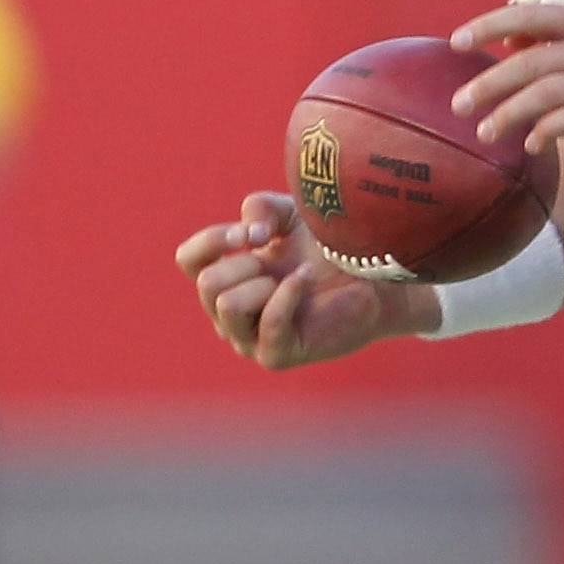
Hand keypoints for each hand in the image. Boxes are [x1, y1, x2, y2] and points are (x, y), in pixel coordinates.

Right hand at [173, 192, 432, 369]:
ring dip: (263, 283)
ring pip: (227, 305)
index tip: (257, 231)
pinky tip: (308, 279)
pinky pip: (269, 323)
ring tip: (297, 276)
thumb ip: (262, 208)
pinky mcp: (276, 355)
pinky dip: (288, 294)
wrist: (374, 279)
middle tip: (279, 263)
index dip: (215, 240)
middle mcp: (228, 312)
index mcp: (225, 277)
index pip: (189, 259)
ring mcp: (249, 338)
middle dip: (246, 264)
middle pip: (209, 284)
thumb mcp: (292, 216)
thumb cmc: (329, 249)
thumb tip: (250, 231)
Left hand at [451, 0, 563, 151]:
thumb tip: (505, 41)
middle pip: (532, 63)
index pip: (531, 17)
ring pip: (548, 94)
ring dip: (511, 114)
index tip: (456, 43)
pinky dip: (548, 131)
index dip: (489, 26)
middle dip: (489, 85)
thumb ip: (552, 33)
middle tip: (460, 105)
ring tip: (487, 132)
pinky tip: (532, 144)